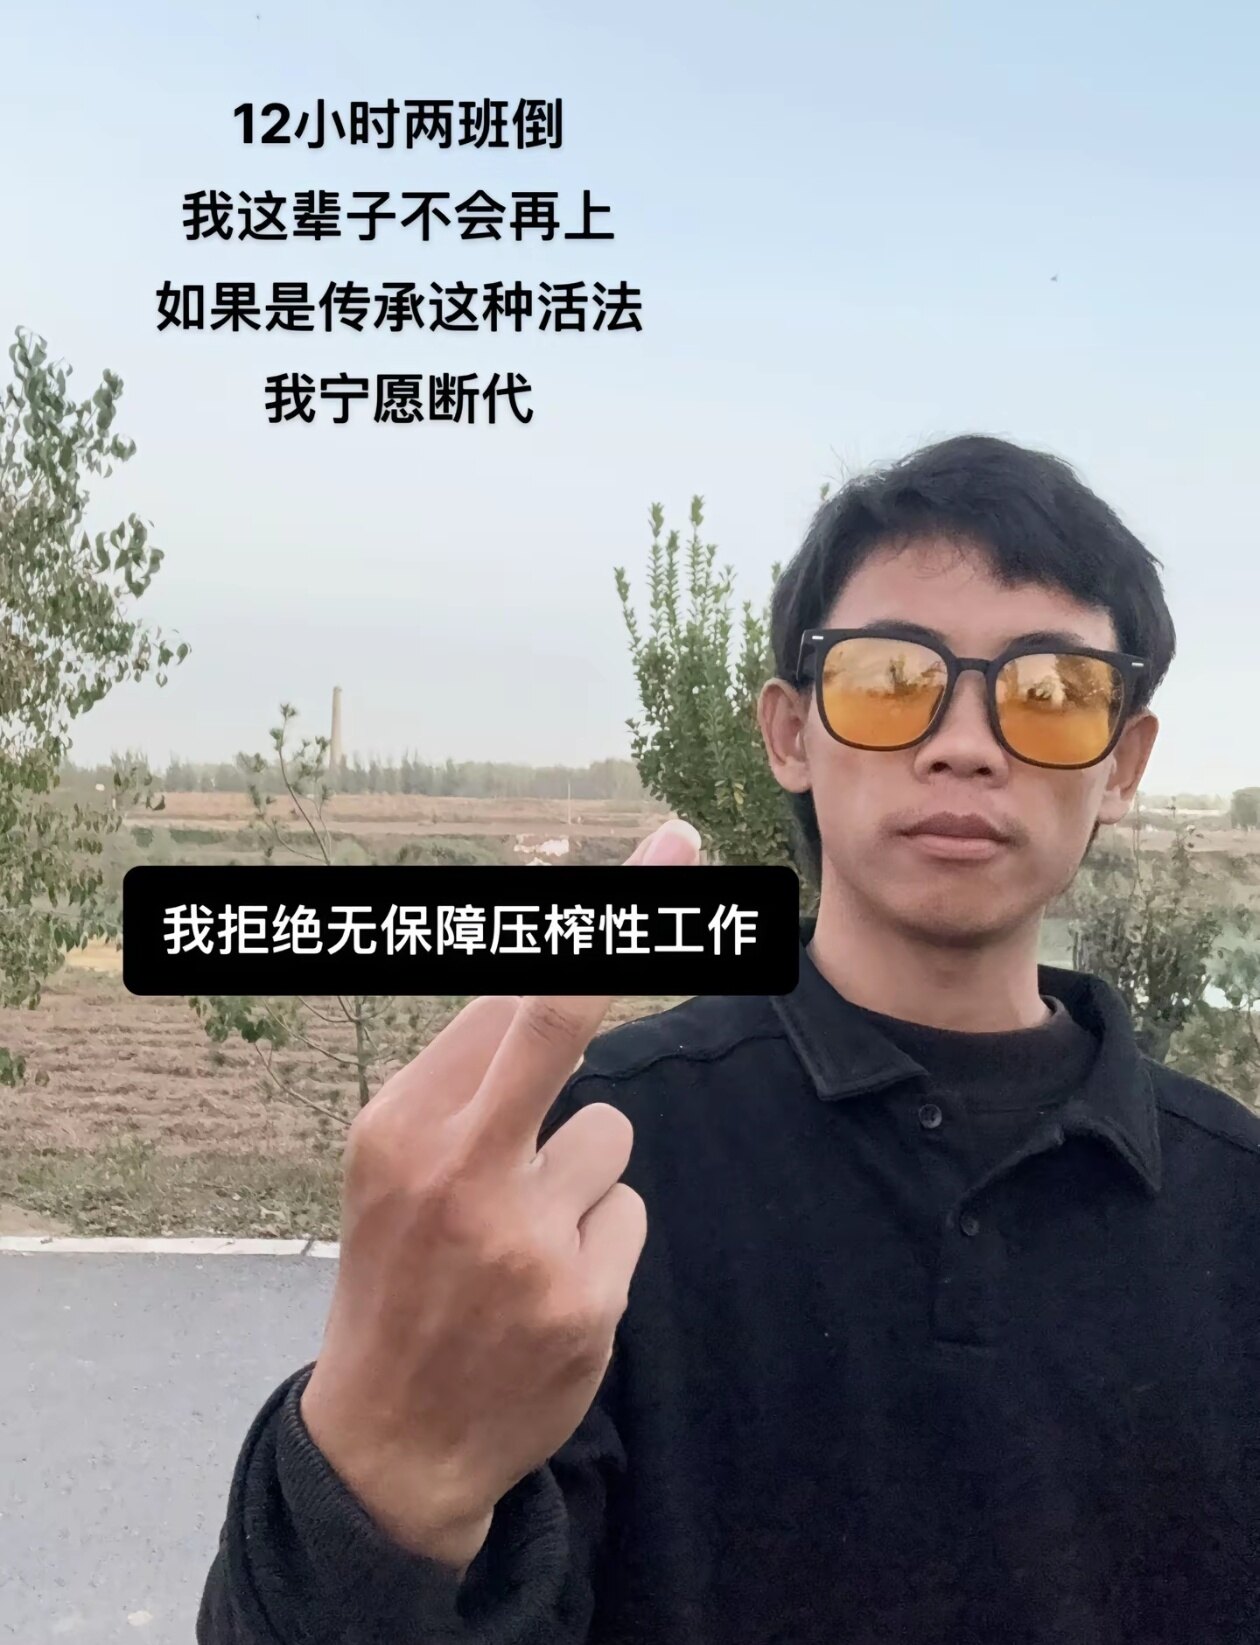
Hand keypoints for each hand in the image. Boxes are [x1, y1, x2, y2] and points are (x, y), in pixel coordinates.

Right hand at [299, 817, 702, 1568]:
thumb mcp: (390, 1168)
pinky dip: (598, 1239)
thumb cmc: (398, 1270)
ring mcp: (523, 1241)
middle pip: (557, 1017)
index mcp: (400, 1127)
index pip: (496, 1001)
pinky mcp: (583, 1301)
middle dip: (619, 923)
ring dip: (580, 1174)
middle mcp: (456, 1170)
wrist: (392, 1440)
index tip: (609, 848)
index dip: (563, 925)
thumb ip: (462, 1080)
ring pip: (611, 1133)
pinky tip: (547, 1288)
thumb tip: (550, 976)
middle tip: (677, 836)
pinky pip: (628, 1210)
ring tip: (521, 1237)